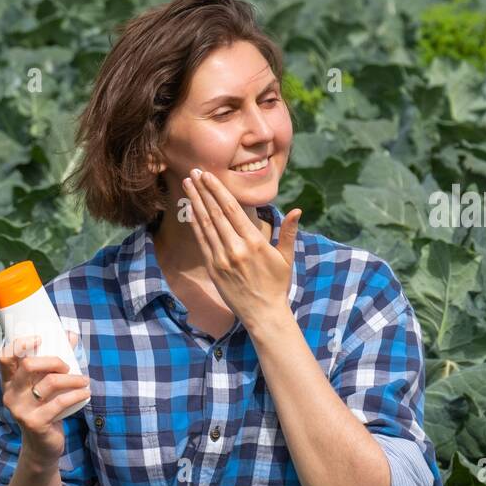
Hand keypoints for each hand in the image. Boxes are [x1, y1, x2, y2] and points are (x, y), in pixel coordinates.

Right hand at [0, 330, 89, 464]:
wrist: (42, 446)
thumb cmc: (45, 410)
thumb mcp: (45, 386)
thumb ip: (54, 362)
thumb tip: (71, 334)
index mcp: (10, 382)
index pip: (5, 357)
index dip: (20, 344)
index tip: (40, 338)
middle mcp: (10, 394)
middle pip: (29, 364)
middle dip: (54, 360)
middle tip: (67, 367)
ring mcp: (20, 409)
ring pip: (49, 382)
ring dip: (72, 378)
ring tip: (84, 380)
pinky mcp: (34, 422)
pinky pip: (59, 402)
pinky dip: (77, 394)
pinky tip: (86, 393)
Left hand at [181, 168, 300, 323]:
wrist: (263, 314)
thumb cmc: (277, 285)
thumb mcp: (286, 258)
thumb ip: (289, 233)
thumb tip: (297, 210)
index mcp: (254, 242)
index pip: (232, 209)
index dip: (218, 190)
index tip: (208, 175)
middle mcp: (236, 248)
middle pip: (216, 213)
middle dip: (204, 190)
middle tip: (194, 172)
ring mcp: (222, 259)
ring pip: (205, 225)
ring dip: (195, 203)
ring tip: (188, 185)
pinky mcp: (213, 268)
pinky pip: (202, 241)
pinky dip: (194, 224)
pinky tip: (189, 210)